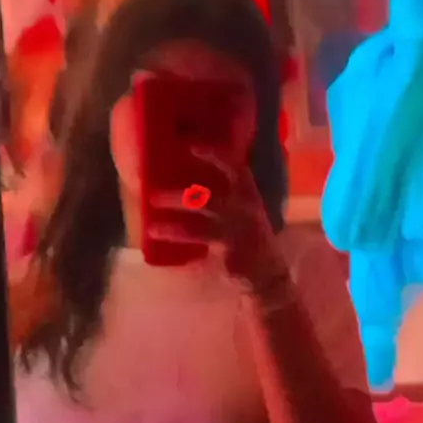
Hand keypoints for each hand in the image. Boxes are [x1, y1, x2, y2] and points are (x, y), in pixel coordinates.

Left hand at [145, 148, 287, 287]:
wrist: (269, 276)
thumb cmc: (249, 241)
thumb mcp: (242, 214)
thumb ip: (222, 197)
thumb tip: (188, 184)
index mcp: (249, 194)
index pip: (235, 168)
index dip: (215, 155)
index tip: (191, 146)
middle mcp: (245, 207)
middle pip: (210, 196)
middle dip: (179, 195)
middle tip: (153, 196)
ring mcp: (239, 229)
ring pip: (202, 220)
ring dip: (175, 219)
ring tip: (153, 223)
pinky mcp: (231, 249)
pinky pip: (199, 240)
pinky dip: (177, 237)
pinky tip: (160, 238)